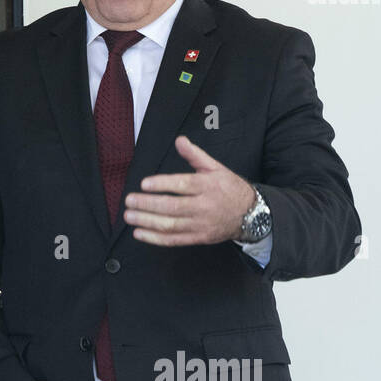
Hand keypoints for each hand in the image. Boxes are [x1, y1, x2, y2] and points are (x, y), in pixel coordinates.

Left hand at [123, 135, 256, 245]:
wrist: (251, 215)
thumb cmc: (229, 188)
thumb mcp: (216, 168)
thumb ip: (195, 155)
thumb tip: (179, 140)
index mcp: (208, 186)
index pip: (182, 185)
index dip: (162, 184)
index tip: (144, 184)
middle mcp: (204, 206)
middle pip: (173, 207)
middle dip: (148, 204)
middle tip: (129, 200)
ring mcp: (201, 224)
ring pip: (171, 225)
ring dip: (147, 221)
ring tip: (129, 216)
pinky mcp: (199, 238)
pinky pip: (174, 240)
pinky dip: (155, 238)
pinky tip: (139, 233)